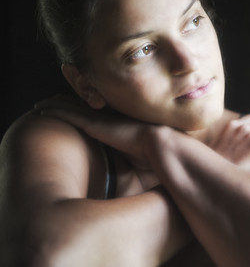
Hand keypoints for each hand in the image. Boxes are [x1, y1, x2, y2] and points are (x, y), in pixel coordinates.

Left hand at [35, 95, 155, 169]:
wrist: (161, 148)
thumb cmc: (156, 159)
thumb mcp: (142, 163)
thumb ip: (135, 168)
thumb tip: (137, 193)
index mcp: (119, 127)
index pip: (96, 116)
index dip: (83, 111)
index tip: (71, 110)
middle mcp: (108, 120)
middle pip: (81, 107)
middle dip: (65, 103)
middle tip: (49, 103)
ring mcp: (101, 120)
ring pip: (71, 107)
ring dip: (55, 104)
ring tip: (40, 105)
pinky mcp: (93, 123)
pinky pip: (67, 113)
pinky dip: (54, 110)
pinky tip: (41, 109)